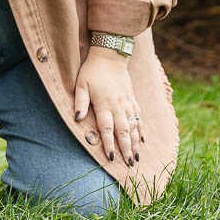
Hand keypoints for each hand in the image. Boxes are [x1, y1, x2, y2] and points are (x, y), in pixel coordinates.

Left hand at [73, 46, 142, 165]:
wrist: (110, 55)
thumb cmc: (92, 70)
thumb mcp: (81, 84)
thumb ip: (79, 102)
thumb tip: (77, 119)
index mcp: (104, 104)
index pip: (107, 128)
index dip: (109, 144)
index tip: (112, 158)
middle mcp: (118, 106)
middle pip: (123, 131)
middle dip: (126, 149)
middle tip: (130, 165)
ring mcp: (127, 103)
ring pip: (133, 126)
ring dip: (135, 143)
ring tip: (137, 157)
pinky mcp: (132, 99)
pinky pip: (138, 117)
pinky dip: (141, 129)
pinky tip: (142, 140)